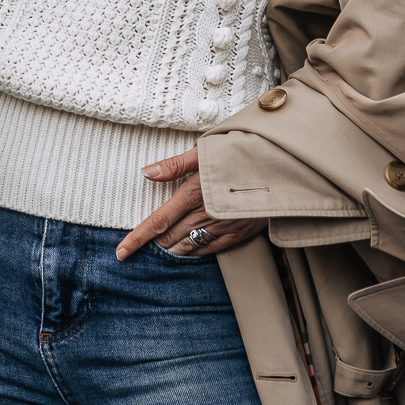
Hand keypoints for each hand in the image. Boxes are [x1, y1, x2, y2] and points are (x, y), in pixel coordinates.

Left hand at [115, 147, 266, 260]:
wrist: (283, 168)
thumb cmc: (242, 153)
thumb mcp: (206, 151)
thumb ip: (175, 164)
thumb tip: (146, 172)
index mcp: (193, 193)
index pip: (158, 221)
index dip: (137, 239)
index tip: (121, 253)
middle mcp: (206, 214)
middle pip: (170, 238)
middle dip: (156, 241)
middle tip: (147, 241)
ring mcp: (223, 226)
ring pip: (188, 247)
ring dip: (173, 248)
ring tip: (165, 247)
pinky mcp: (240, 233)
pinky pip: (210, 250)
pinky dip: (195, 251)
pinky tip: (190, 249)